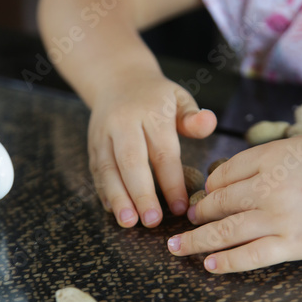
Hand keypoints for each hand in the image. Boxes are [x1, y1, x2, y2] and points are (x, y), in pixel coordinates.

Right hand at [88, 73, 215, 227]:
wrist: (117, 79)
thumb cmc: (155, 96)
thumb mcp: (179, 98)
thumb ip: (193, 116)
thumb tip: (209, 123)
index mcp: (150, 112)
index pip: (163, 151)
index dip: (172, 182)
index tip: (181, 207)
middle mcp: (123, 122)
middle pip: (131, 161)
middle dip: (141, 193)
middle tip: (152, 221)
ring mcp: (103, 134)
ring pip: (108, 168)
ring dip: (118, 197)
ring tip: (128, 222)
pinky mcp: (93, 145)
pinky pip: (97, 170)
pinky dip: (104, 192)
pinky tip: (114, 211)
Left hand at [167, 136, 301, 272]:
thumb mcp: (289, 150)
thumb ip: (254, 163)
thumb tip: (216, 184)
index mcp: (270, 160)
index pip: (223, 175)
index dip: (208, 188)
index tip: (204, 198)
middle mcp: (270, 188)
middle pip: (219, 203)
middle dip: (198, 214)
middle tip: (185, 222)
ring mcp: (280, 218)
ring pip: (227, 230)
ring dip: (197, 240)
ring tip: (177, 247)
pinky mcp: (293, 244)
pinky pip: (253, 255)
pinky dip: (228, 262)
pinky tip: (209, 265)